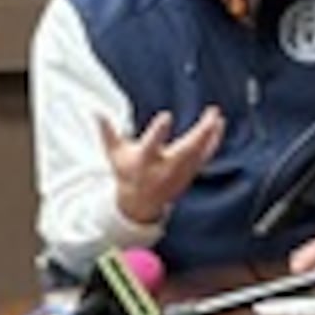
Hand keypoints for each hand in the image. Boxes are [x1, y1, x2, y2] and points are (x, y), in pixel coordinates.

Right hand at [103, 105, 224, 229]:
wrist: (140, 204)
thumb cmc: (127, 173)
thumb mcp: (114, 155)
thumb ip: (107, 133)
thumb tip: (96, 110)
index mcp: (144, 161)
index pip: (151, 145)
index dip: (158, 131)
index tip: (166, 115)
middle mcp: (164, 167)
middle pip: (185, 150)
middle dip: (199, 133)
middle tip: (211, 116)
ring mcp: (179, 172)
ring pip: (198, 153)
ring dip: (210, 134)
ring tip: (216, 116)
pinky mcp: (188, 174)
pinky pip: (204, 156)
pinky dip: (212, 141)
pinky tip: (219, 125)